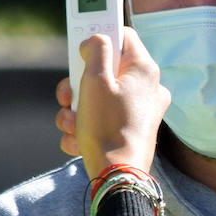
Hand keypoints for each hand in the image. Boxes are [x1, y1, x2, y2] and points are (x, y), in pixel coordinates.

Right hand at [55, 27, 169, 174]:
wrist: (116, 178)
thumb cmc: (107, 129)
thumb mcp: (96, 80)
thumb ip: (96, 50)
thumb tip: (95, 41)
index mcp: (144, 70)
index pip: (122, 36)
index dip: (98, 38)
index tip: (81, 49)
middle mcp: (146, 88)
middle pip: (105, 69)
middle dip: (78, 85)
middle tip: (68, 96)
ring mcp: (139, 111)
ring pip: (98, 97)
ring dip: (76, 110)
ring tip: (73, 125)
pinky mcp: (130, 130)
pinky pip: (101, 119)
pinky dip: (85, 128)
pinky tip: (78, 139)